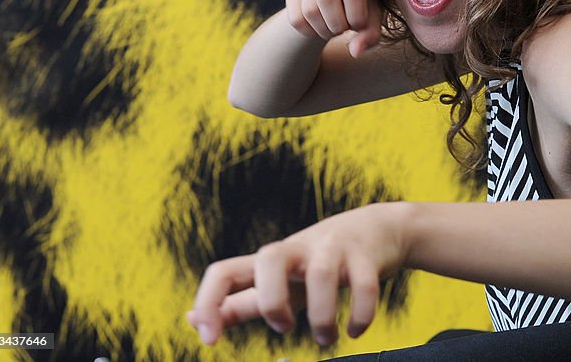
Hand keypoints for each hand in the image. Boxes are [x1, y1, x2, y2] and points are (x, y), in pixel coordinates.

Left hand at [187, 202, 411, 346]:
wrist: (379, 229)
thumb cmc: (318, 262)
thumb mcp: (279, 282)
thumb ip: (240, 302)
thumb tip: (191, 319)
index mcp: (271, 261)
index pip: (225, 271)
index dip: (209, 302)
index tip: (209, 340)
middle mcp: (298, 250)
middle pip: (270, 258)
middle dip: (273, 302)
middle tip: (285, 328)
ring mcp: (333, 248)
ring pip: (322, 275)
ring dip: (322, 319)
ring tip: (326, 338)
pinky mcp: (366, 256)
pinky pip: (363, 284)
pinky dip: (360, 315)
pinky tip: (355, 329)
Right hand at [286, 0, 382, 57]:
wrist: (338, 5)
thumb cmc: (361, 9)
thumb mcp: (371, 20)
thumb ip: (370, 35)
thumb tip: (355, 51)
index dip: (356, 16)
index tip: (359, 25)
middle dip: (337, 24)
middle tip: (344, 29)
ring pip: (309, 10)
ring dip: (323, 30)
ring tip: (333, 29)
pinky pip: (296, 19)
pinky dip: (309, 33)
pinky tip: (319, 29)